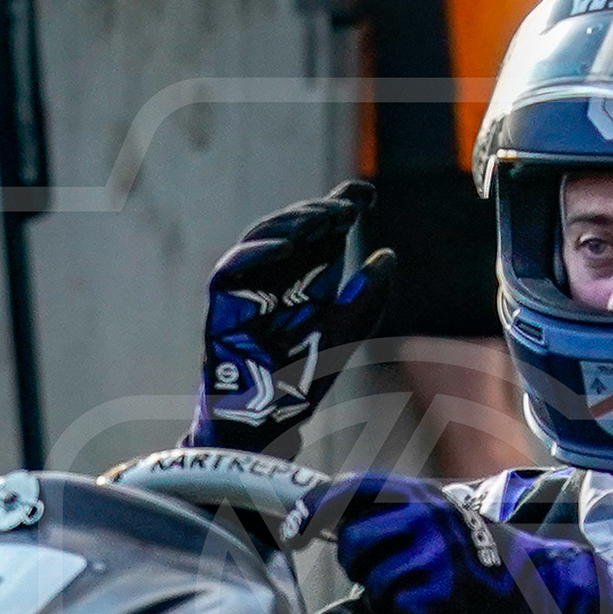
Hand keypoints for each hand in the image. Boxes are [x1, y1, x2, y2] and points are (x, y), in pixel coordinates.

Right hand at [190, 182, 393, 449]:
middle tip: (346, 209)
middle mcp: (277, 275)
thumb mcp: (348, 332)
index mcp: (306, 277)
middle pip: (292, 229)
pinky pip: (231, 270)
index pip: (320, 231)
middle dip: (319, 213)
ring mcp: (248, 287)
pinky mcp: (224, 305)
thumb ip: (368, 297)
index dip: (340, 206)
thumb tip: (388, 256)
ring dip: (291, 225)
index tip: (366, 194)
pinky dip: (255, 253)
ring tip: (321, 220)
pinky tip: (286, 247)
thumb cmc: (304, 379)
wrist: (271, 419)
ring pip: (261, 239)